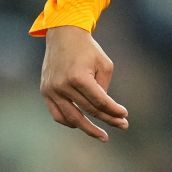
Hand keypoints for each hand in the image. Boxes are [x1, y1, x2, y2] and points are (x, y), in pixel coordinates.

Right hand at [40, 25, 128, 139]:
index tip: (125, 116)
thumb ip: (104, 88)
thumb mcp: (104, 65)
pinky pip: (57, 114)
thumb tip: (104, 110)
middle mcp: (63, 85)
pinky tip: (82, 125)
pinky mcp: (45, 91)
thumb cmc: (88, 49)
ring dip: (89, 129)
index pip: (100, 101)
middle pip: (88, 110)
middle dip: (108, 120)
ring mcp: (52, 90)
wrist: (63, 35)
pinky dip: (70, 122)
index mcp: (79, 77)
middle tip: (123, 125)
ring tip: (103, 136)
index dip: (114, 111)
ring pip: (72, 118)